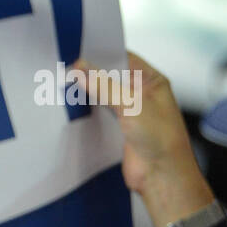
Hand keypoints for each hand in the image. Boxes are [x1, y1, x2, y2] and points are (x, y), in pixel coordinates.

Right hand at [71, 52, 213, 226]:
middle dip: (90, 73)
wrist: (162, 176)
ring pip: (103, 95)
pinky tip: (71, 106)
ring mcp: (129, 111)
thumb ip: (104, 86)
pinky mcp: (118, 128)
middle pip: (110, 77)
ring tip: (63, 84)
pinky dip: (86, 109)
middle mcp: (140, 94)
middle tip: (65, 67)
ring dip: (87, 92)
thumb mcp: (131, 105)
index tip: (78, 50)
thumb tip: (80, 69)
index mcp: (152, 81)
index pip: (123, 59)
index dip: (102, 54)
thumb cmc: (160, 138)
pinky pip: (99, 113)